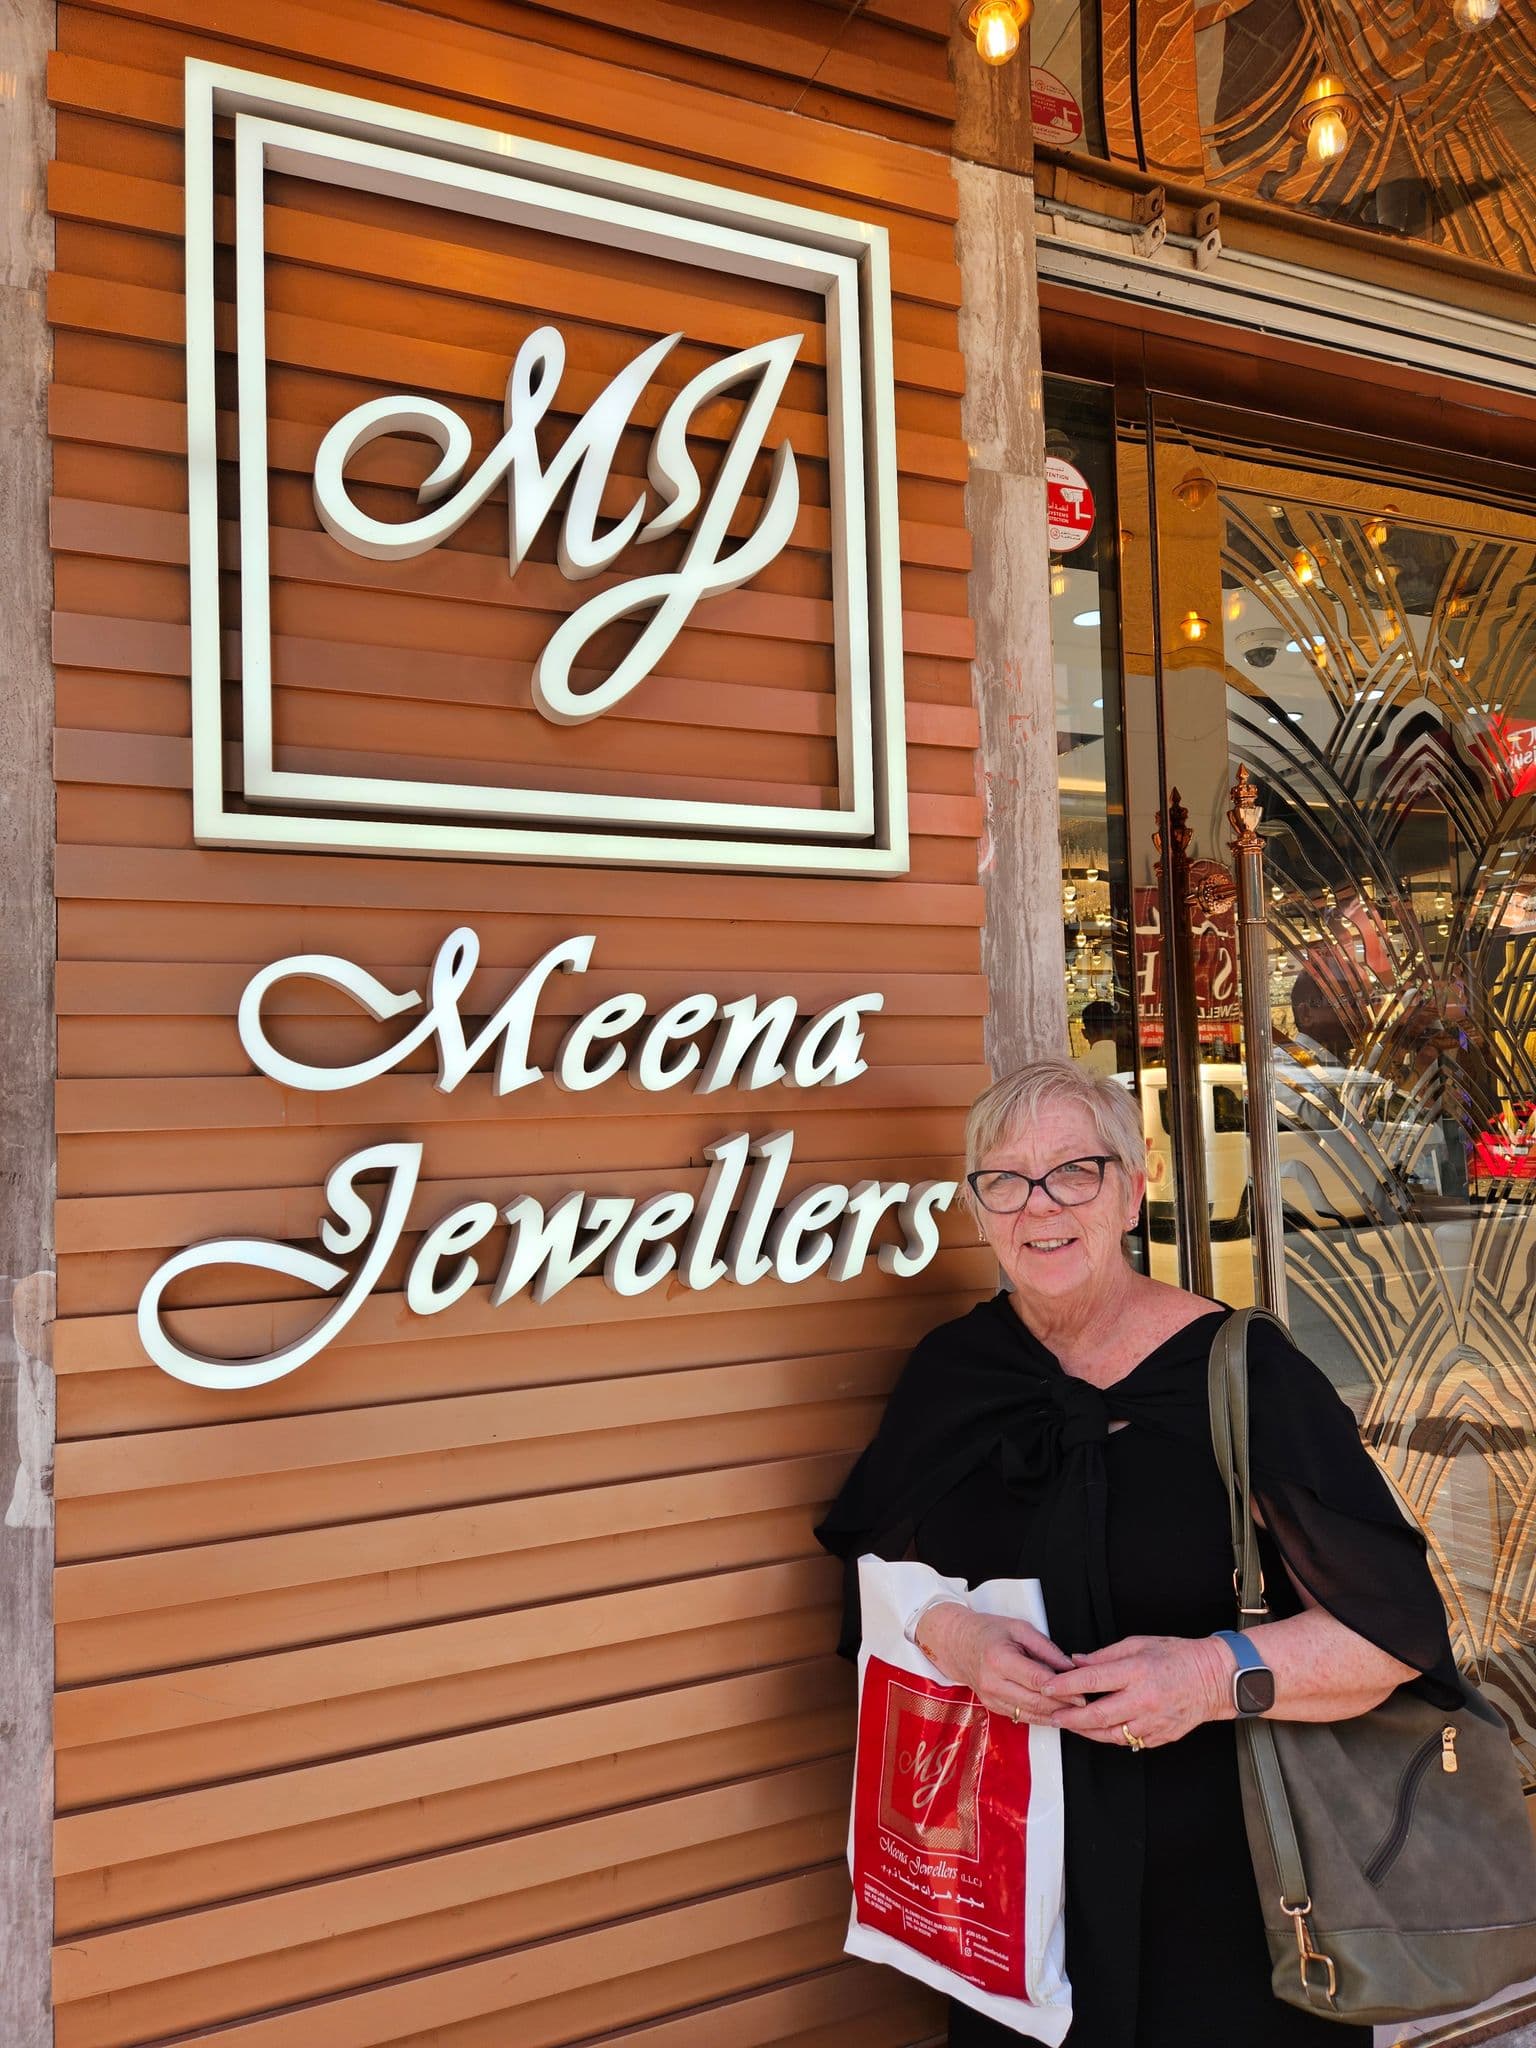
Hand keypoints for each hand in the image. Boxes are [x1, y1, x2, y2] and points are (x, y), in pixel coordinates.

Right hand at [916, 1604, 1074, 1723]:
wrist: (958, 1644)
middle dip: (1063, 1706)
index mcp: (999, 1659)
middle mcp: (993, 1682)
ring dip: (1054, 1715)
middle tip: (1085, 1705)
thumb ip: (1046, 1648)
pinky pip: (1021, 1717)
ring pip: (1030, 1714)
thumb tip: (1069, 1666)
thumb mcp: (1019, 1628)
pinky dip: (1041, 1718)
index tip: (1082, 1693)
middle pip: (1035, 1702)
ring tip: (1075, 1713)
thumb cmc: (988, 1632)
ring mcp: (991, 1698)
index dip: (1063, 1690)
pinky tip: (1056, 1715)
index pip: (1037, 1681)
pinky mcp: (993, 1707)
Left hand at [1039, 1633, 1231, 1748]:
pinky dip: (1109, 1736)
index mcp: (1136, 1671)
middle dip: (1069, 1717)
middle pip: (1097, 1715)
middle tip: (1052, 1715)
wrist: (1212, 1680)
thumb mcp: (1139, 1644)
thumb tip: (1077, 1662)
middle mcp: (1143, 1699)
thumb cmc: (1176, 1656)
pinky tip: (1097, 1730)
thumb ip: (1105, 1656)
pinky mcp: (1158, 1736)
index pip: (1092, 1680)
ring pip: (1109, 1734)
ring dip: (1085, 1731)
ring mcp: (1152, 1722)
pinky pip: (1127, 1741)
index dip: (1065, 1685)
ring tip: (1069, 1724)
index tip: (1046, 1686)